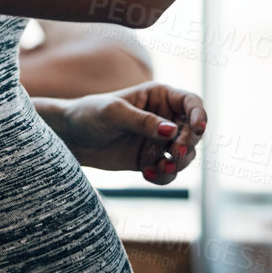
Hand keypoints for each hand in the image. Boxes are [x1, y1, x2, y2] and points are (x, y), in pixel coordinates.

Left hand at [40, 81, 207, 183]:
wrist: (71, 137)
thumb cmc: (89, 114)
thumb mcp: (114, 113)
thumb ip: (142, 121)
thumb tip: (172, 130)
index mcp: (158, 96)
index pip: (191, 102)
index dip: (200, 114)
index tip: (199, 128)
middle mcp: (164, 117)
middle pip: (193, 132)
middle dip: (187, 144)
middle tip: (173, 153)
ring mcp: (158, 140)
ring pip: (185, 154)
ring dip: (178, 164)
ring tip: (159, 168)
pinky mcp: (150, 159)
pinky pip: (168, 171)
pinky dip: (164, 176)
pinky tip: (146, 174)